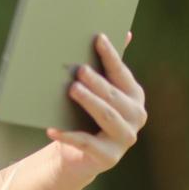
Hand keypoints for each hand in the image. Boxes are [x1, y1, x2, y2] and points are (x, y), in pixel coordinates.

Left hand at [48, 31, 146, 178]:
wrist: (79, 155)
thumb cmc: (87, 115)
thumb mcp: (97, 91)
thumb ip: (108, 66)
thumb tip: (124, 32)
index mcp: (134, 95)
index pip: (121, 73)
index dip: (110, 55)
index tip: (98, 38)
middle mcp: (136, 116)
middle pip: (114, 95)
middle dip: (97, 82)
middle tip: (79, 70)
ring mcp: (125, 138)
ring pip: (106, 116)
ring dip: (89, 102)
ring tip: (72, 90)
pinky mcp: (109, 158)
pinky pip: (86, 143)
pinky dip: (68, 136)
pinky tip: (52, 129)